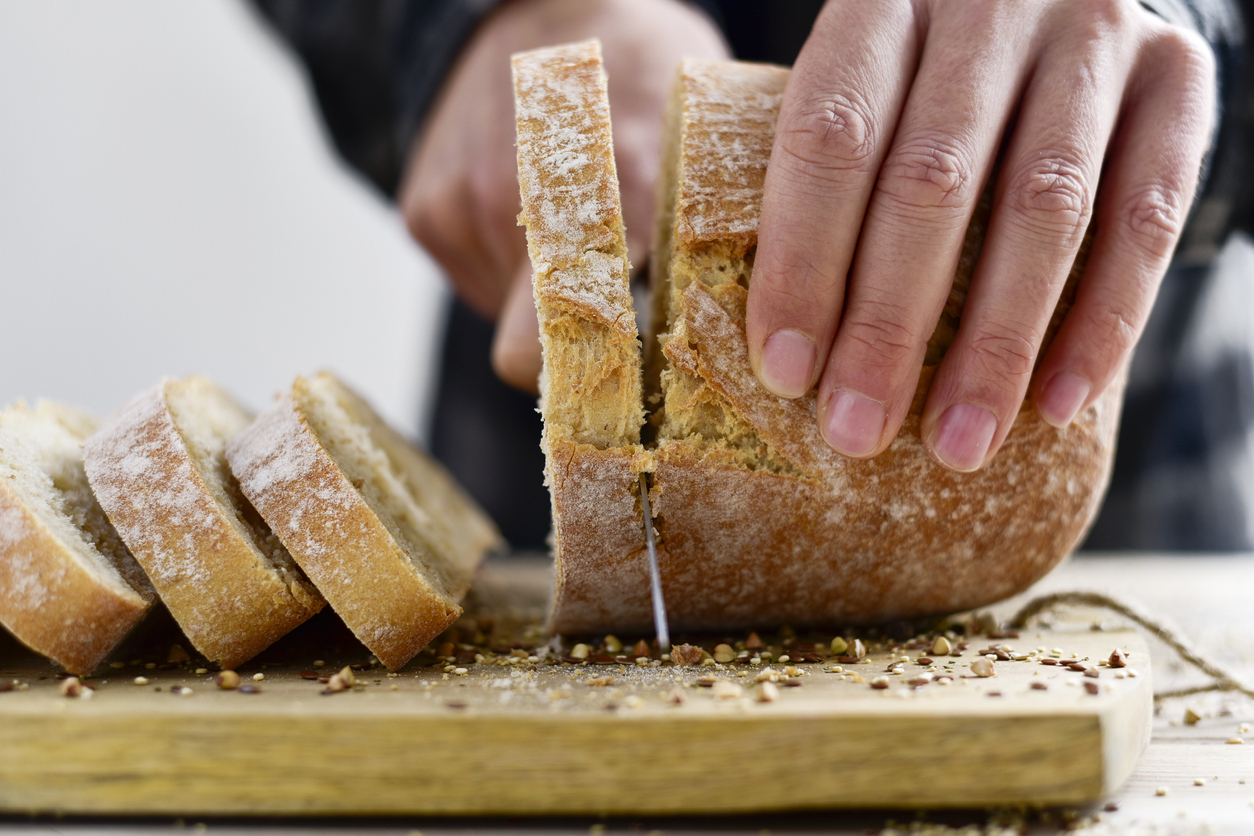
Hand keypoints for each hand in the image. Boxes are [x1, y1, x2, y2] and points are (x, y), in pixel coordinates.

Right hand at [400, 0, 728, 391]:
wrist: (535, 1)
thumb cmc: (642, 70)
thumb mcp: (708, 135)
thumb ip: (722, 231)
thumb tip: (764, 328)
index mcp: (627, 189)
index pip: (595, 336)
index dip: (607, 384)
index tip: (634, 396)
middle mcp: (530, 204)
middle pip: (529, 355)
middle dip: (566, 358)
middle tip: (608, 330)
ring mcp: (464, 205)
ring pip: (500, 323)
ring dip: (538, 305)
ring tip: (574, 239)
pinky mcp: (422, 210)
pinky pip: (471, 284)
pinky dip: (502, 270)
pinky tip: (531, 217)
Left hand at [745, 0, 1214, 470]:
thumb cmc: (924, 78)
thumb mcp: (862, 93)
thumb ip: (826, 179)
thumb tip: (780, 347)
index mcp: (882, 1)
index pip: (831, 137)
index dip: (804, 263)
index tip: (786, 372)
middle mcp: (990, 3)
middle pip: (932, 181)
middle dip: (889, 325)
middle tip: (857, 430)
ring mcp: (1092, 34)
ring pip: (1043, 208)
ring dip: (995, 344)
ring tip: (957, 443)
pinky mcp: (1176, 78)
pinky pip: (1146, 217)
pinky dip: (1102, 322)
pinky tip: (1057, 403)